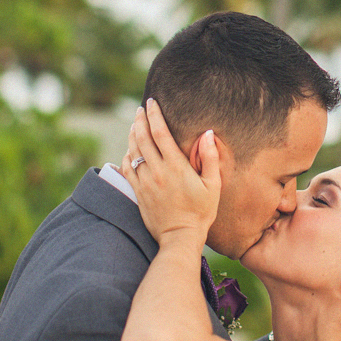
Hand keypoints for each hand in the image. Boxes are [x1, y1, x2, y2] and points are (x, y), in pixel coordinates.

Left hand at [121, 99, 218, 243]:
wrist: (180, 237)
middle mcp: (157, 171)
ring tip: (134, 124)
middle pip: (143, 138)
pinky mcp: (138, 192)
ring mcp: (145, 182)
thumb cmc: (201, 211)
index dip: (155, 115)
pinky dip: (127, 155)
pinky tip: (130, 150)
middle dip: (140, 120)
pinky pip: (127, 168)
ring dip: (132, 135)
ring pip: (133, 151)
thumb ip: (210, 158)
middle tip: (141, 109)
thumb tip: (208, 134)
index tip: (152, 103)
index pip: (160, 133)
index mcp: (176, 166)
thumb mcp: (213, 185)